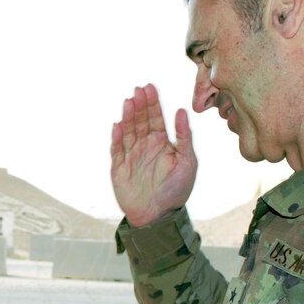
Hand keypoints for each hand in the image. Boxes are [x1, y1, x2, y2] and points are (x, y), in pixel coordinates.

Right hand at [110, 84, 196, 226]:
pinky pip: (117, 150)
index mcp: (161, 142)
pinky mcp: (119, 167)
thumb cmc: (176, 190)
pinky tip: (118, 125)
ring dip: (128, 116)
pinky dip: (117, 138)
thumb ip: (184, 137)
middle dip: (140, 105)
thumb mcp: (187, 162)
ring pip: (128, 131)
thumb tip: (181, 111)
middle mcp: (145, 145)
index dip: (153, 103)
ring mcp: (131, 155)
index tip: (150, 88)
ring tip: (129, 102)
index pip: (156, 118)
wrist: (158, 216)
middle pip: (141, 121)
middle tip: (139, 90)